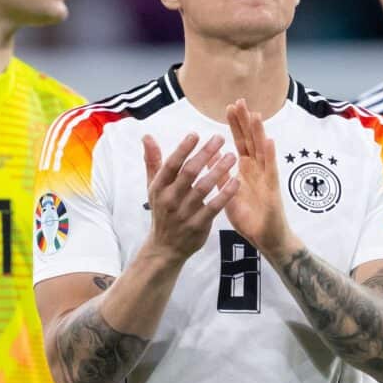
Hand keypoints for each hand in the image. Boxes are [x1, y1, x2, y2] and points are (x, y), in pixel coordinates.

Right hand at [142, 133, 238, 264]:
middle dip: (205, 154)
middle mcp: (170, 199)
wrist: (165, 247)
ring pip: (203, 188)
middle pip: (189, 172)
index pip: (171, 164)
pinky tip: (236, 181)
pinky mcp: (198, 225)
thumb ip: (153, 161)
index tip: (195, 134)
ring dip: (218, 170)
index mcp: (159, 187)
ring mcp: (184, 213)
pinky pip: (214, 207)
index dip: (183, 149)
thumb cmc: (162, 210)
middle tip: (220, 138)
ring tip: (232, 156)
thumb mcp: (153, 187)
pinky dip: (225, 194)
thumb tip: (147, 136)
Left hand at [224, 99, 296, 256]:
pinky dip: (270, 155)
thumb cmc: (249, 217)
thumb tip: (210, 157)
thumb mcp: (229, 193)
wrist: (265, 238)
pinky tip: (269, 141)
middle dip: (245, 121)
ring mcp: (266, 177)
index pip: (240, 142)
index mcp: (246, 169)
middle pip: (251, 141)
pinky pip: (271, 170)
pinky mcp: (273, 190)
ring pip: (262, 150)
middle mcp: (257, 169)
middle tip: (240, 101)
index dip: (235, 125)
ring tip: (255, 114)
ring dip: (259, 132)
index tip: (229, 107)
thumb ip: (221, 175)